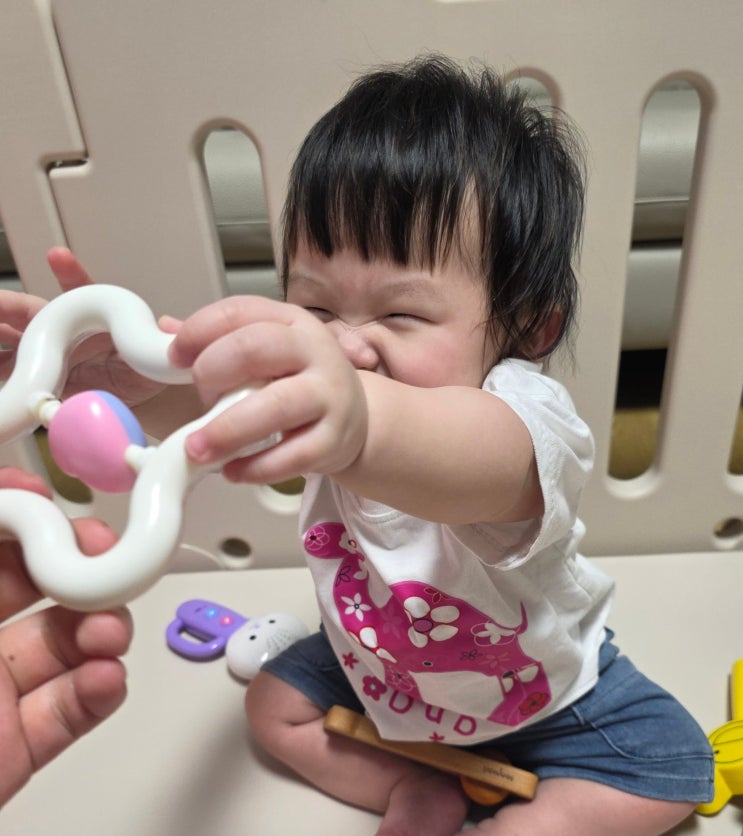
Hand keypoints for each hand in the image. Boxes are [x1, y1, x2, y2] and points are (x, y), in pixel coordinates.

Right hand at [0, 248, 171, 405]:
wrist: (133, 401)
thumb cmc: (140, 370)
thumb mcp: (150, 354)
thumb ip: (158, 338)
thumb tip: (166, 323)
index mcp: (88, 315)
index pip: (77, 290)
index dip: (69, 274)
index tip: (59, 257)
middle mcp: (62, 329)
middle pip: (26, 311)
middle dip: (4, 304)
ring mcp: (45, 353)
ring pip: (9, 337)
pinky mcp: (36, 378)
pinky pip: (10, 372)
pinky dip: (0, 370)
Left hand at [0, 467, 131, 806]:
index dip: (15, 511)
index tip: (42, 496)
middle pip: (34, 586)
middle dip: (78, 566)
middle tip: (106, 558)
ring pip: (61, 645)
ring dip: (99, 630)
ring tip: (109, 631)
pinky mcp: (14, 747)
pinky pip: (68, 710)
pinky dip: (98, 691)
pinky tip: (105, 678)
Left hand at [168, 295, 367, 483]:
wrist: (356, 416)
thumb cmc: (299, 380)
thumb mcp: (266, 350)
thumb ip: (218, 340)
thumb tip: (164, 328)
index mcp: (291, 321)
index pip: (240, 311)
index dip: (199, 331)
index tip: (173, 358)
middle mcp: (314, 351)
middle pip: (257, 347)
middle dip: (213, 371)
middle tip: (196, 396)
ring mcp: (329, 396)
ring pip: (276, 406)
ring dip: (228, 430)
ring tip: (196, 448)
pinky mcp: (334, 440)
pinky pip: (292, 456)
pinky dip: (256, 467)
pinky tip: (232, 471)